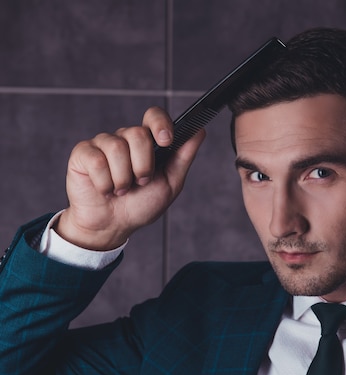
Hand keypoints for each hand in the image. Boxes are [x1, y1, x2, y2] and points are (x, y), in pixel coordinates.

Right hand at [56, 107, 204, 249]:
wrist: (113, 225)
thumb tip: (200, 130)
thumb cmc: (142, 204)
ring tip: (122, 190)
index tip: (166, 141)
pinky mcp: (83, 153)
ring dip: (124, 178)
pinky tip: (105, 190)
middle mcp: (125, 138)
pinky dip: (105, 183)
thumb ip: (184, 156)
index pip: (154, 116)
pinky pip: (97, 160)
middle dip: (143, 165)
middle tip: (140, 182)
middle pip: (138, 134)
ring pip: (117, 147)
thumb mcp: (170, 183)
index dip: (160, 124)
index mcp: (148, 142)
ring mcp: (103, 144)